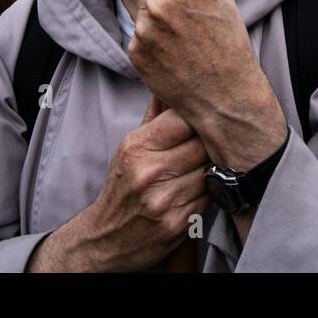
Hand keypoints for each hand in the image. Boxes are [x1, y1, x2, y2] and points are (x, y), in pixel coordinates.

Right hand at [27, 102, 210, 271]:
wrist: (105, 237)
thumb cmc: (124, 185)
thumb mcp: (131, 146)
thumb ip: (155, 114)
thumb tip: (168, 80)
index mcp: (137, 147)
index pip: (184, 119)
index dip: (200, 118)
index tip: (206, 120)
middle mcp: (148, 172)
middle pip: (201, 145)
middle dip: (210, 144)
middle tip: (213, 144)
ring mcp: (163, 200)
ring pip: (210, 171)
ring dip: (212, 169)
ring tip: (206, 167)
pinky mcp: (177, 223)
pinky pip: (210, 197)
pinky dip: (211, 191)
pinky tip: (200, 189)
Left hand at [128, 0, 287, 170]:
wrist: (224, 94)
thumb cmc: (229, 44)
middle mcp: (159, 2)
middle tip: (178, 11)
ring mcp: (144, 28)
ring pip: (139, 11)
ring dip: (153, 18)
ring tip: (180, 37)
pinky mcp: (135, 51)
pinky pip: (138, 35)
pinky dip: (150, 41)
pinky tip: (172, 53)